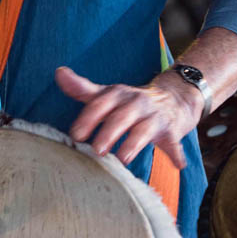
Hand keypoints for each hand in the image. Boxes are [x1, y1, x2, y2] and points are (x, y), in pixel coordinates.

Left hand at [55, 66, 199, 168]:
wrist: (174, 98)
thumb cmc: (131, 102)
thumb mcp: (108, 94)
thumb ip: (82, 88)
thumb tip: (59, 73)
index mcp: (118, 94)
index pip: (100, 103)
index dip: (88, 118)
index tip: (75, 135)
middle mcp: (136, 102)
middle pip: (121, 117)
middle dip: (108, 132)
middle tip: (96, 150)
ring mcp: (154, 117)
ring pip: (144, 130)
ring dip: (133, 144)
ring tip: (123, 159)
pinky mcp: (171, 131)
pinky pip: (173, 142)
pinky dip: (176, 153)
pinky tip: (177, 164)